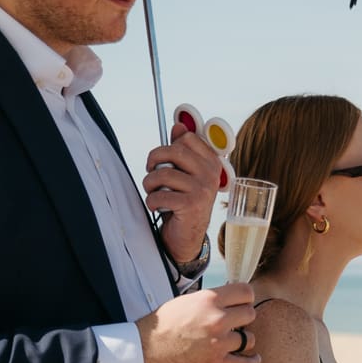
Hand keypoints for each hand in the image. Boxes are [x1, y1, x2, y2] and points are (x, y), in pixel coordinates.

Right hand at [137, 283, 258, 362]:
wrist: (146, 349)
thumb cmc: (163, 324)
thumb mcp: (186, 301)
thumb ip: (210, 300)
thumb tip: (229, 300)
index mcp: (209, 299)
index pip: (246, 292)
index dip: (245, 297)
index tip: (241, 303)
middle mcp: (217, 319)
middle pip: (250, 314)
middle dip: (244, 317)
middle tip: (235, 322)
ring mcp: (219, 343)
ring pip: (250, 338)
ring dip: (244, 340)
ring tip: (235, 341)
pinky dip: (252, 361)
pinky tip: (252, 358)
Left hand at [141, 125, 224, 264]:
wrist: (188, 236)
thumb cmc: (184, 202)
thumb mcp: (184, 174)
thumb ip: (182, 149)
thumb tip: (178, 125)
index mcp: (212, 162)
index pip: (187, 138)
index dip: (168, 147)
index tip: (163, 161)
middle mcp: (211, 174)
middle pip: (173, 151)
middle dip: (154, 161)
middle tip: (150, 172)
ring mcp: (203, 189)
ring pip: (163, 174)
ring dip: (149, 184)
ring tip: (153, 192)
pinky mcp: (191, 205)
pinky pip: (160, 194)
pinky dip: (152, 202)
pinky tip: (157, 207)